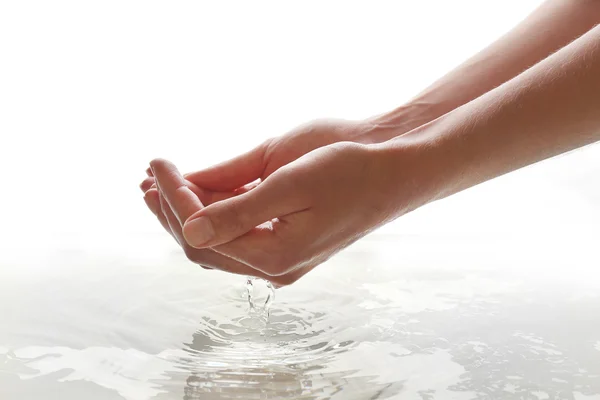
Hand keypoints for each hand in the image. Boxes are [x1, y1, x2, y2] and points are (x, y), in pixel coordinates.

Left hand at [151, 141, 425, 285]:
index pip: (203, 234)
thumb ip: (238, 210)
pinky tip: (201, 193)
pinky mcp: (287, 244)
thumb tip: (186, 230)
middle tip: (148, 177)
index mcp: (276, 256)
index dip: (175, 199)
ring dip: (189, 212)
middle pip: (204, 245)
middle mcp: (275, 266)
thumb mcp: (292, 184)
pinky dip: (214, 213)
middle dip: (172, 210)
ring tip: (161, 185)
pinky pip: (238, 234)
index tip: (158, 164)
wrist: (396, 175)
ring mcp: (282, 258)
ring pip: (218, 241)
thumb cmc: (352, 172)